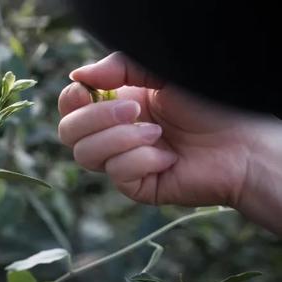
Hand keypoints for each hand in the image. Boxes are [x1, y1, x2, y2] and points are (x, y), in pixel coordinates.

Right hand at [57, 52, 280, 212]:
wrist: (240, 143)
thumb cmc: (207, 106)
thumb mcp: (160, 74)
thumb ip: (121, 67)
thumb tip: (78, 76)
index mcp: (113, 107)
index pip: (70, 107)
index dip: (72, 99)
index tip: (88, 90)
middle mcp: (111, 136)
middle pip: (68, 133)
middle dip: (96, 118)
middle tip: (134, 109)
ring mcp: (120, 163)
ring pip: (86, 155)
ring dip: (121, 139)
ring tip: (158, 133)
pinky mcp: (133, 186)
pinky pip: (117, 173)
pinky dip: (143, 160)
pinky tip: (169, 158)